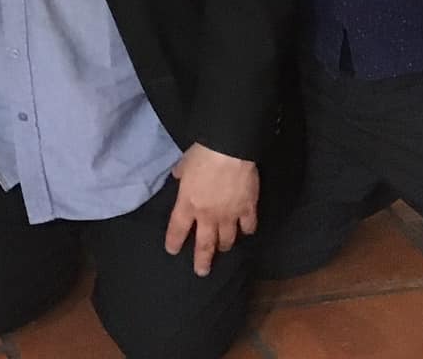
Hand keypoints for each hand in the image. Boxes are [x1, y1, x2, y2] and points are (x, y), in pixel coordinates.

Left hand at [162, 144, 258, 275]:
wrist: (230, 150)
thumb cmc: (203, 154)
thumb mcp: (184, 163)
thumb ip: (181, 174)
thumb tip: (178, 176)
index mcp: (188, 204)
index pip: (178, 229)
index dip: (174, 242)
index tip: (173, 251)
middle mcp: (208, 215)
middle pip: (205, 245)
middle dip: (202, 261)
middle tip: (201, 272)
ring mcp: (230, 215)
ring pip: (228, 240)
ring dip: (225, 246)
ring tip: (224, 249)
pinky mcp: (248, 209)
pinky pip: (249, 227)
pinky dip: (247, 231)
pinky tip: (246, 232)